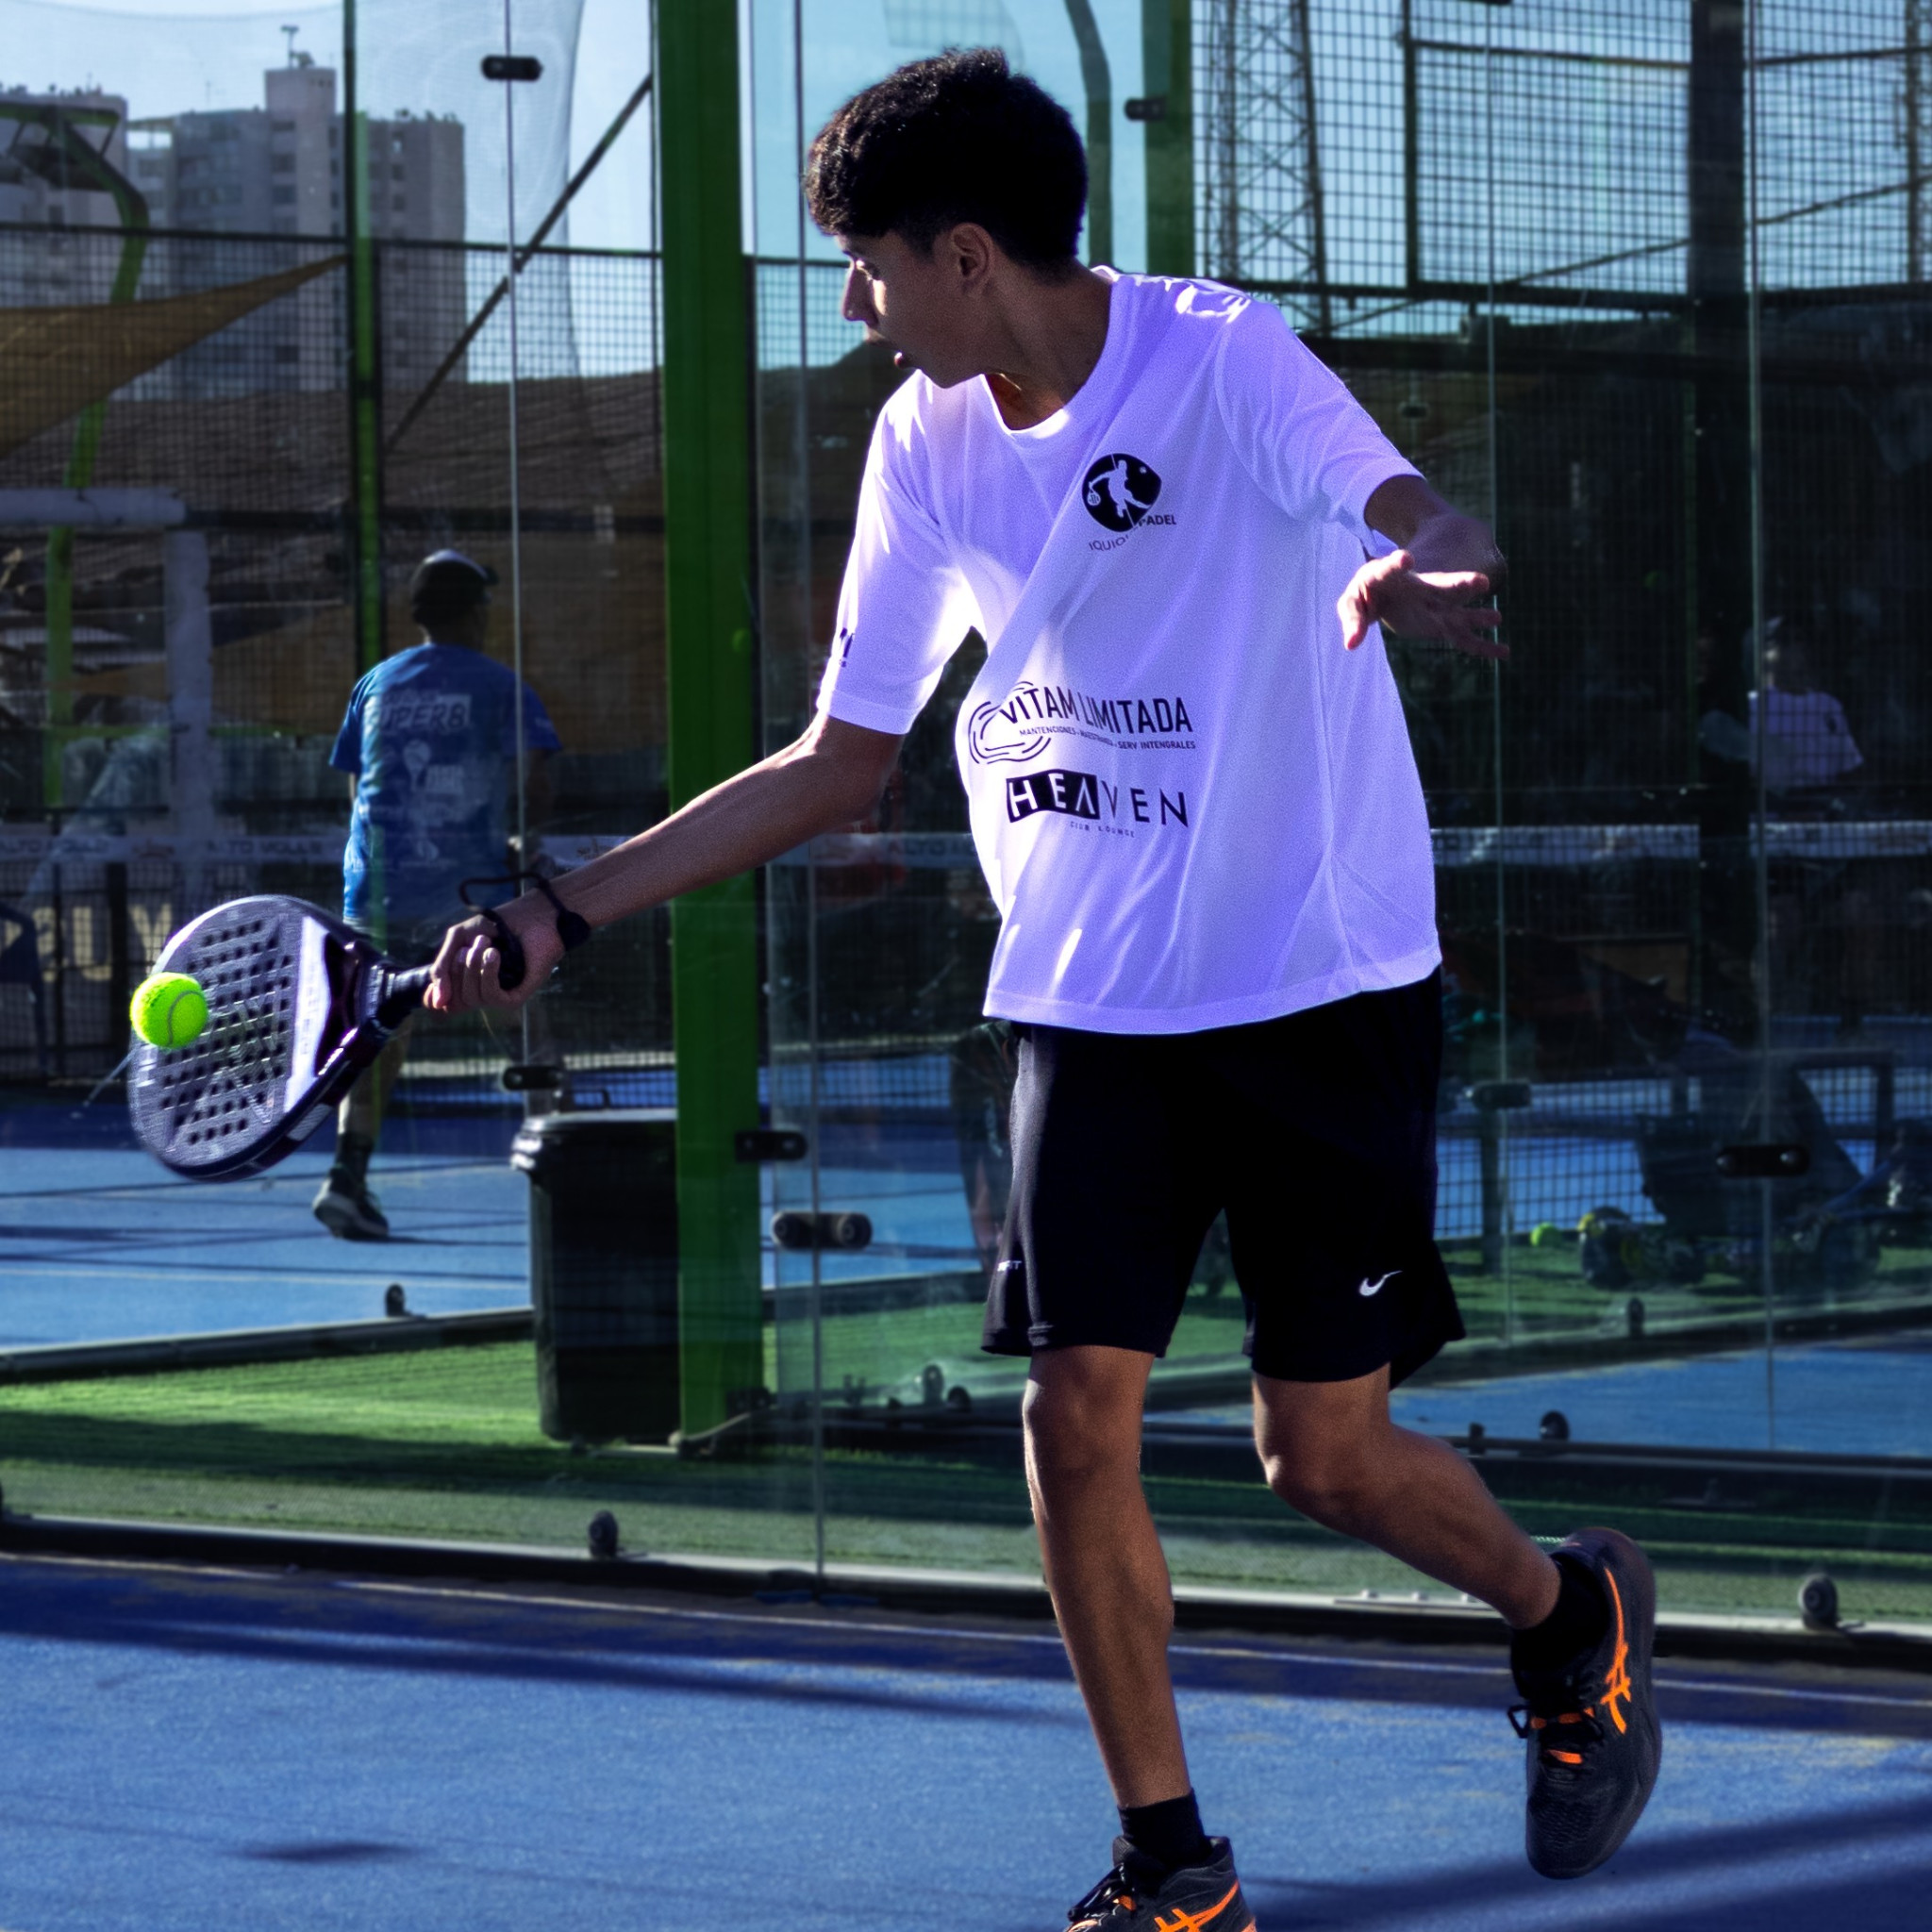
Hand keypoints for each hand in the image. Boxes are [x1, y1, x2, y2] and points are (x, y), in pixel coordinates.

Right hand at [423, 894, 563, 1014]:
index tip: (431, 988)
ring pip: (471, 998)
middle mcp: (480, 993)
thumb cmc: (496, 926)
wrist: (532, 918)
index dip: (433, 999)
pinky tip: (495, 955)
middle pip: (454, 1001)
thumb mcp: (459, 939)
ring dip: (473, 967)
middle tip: (472, 946)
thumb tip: (436, 1002)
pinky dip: (489, 973)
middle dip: (457, 970)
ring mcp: (498, 996)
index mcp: (465, 982)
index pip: (444, 1004)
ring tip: (487, 943)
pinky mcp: (515, 997)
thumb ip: (441, 967)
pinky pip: (492, 996)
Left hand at [1337, 549, 1507, 659]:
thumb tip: (1351, 644)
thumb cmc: (1367, 593)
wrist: (1385, 593)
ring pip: (1458, 611)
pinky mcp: (1441, 624)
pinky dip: (1482, 646)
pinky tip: (1503, 652)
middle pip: (1441, 584)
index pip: (1392, 568)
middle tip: (1481, 581)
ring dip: (1476, 616)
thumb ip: (1352, 620)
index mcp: (1391, 575)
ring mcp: (1435, 605)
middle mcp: (1420, 587)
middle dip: (1459, 584)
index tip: (1406, 559)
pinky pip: (1463, 637)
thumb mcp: (1352, 603)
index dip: (1398, 563)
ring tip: (1496, 618)